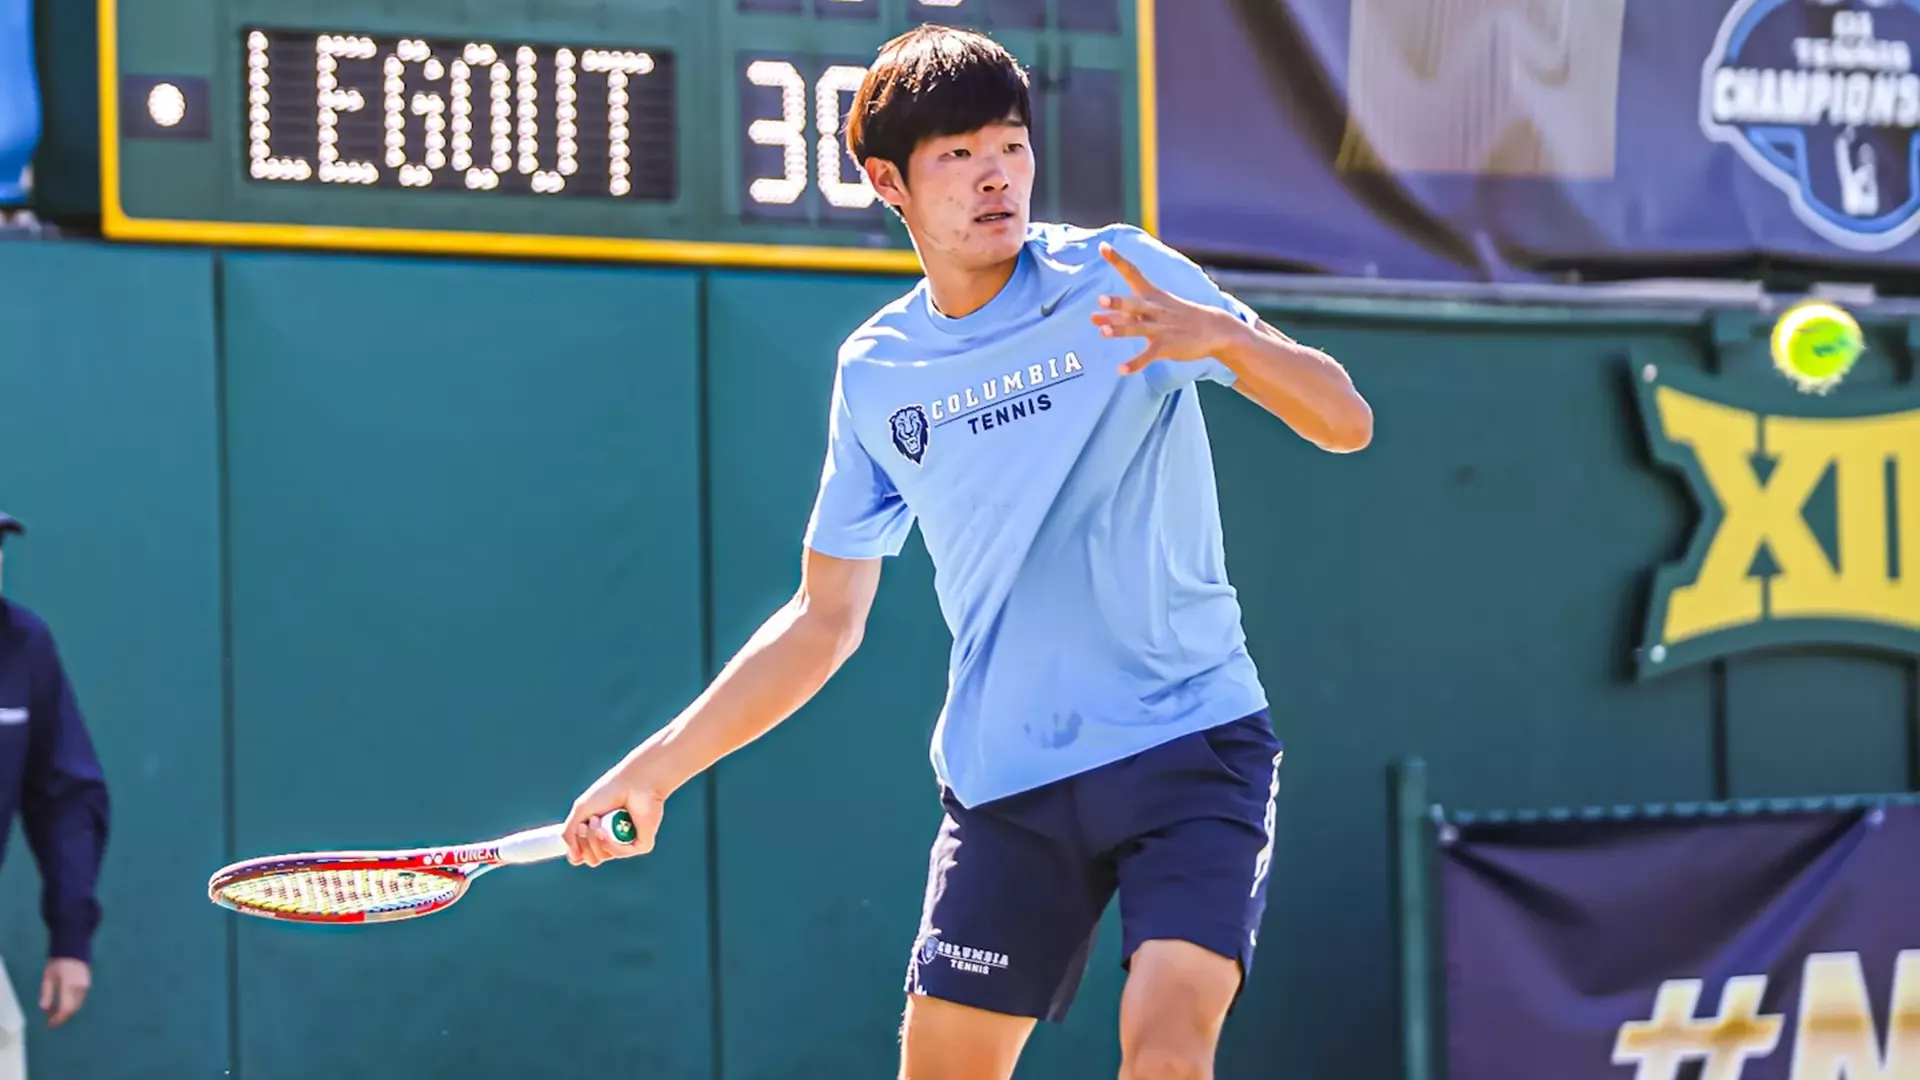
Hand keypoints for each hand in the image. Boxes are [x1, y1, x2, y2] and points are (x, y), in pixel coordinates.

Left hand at [40, 957, 88, 1027]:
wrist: (73, 948)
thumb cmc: (58, 962)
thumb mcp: (48, 977)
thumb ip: (47, 993)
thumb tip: (44, 1009)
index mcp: (69, 986)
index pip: (66, 1008)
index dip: (58, 1018)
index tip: (50, 1024)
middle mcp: (80, 988)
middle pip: (73, 1008)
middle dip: (62, 1016)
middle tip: (51, 1020)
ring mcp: (86, 986)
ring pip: (78, 1004)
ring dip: (67, 1011)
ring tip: (55, 1012)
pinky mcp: (87, 984)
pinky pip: (80, 999)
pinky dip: (72, 1004)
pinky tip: (63, 1003)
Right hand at [562, 753, 668, 867]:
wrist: (634, 781)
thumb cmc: (609, 791)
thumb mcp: (581, 811)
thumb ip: (569, 834)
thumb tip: (573, 858)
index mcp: (598, 834)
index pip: (582, 855)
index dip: (576, 848)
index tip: (577, 830)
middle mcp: (612, 841)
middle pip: (590, 858)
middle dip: (584, 841)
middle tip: (587, 823)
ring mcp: (626, 843)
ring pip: (602, 856)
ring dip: (595, 839)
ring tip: (597, 820)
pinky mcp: (641, 844)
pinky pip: (621, 853)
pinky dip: (611, 842)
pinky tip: (607, 830)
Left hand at [1091, 242, 1244, 374]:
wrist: (1215, 329)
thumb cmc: (1177, 316)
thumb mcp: (1153, 309)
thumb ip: (1121, 314)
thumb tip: (1093, 318)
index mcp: (1152, 295)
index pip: (1132, 273)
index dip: (1117, 259)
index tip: (1103, 246)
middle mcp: (1155, 309)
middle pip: (1135, 304)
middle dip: (1119, 302)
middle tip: (1100, 299)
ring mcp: (1161, 328)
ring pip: (1138, 328)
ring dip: (1121, 329)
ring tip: (1103, 332)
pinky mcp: (1167, 347)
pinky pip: (1148, 356)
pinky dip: (1135, 364)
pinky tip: (1121, 370)